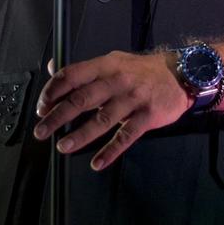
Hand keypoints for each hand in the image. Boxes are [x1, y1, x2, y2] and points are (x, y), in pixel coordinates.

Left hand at [33, 50, 191, 170]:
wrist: (181, 73)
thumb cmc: (141, 70)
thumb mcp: (112, 61)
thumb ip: (83, 69)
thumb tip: (53, 69)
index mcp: (105, 65)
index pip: (73, 75)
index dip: (53, 91)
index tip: (41, 107)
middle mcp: (118, 80)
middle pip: (83, 99)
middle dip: (58, 116)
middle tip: (42, 131)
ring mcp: (133, 99)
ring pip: (103, 119)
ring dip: (81, 135)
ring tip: (64, 147)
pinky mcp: (148, 116)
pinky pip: (126, 136)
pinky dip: (111, 151)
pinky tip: (98, 163)